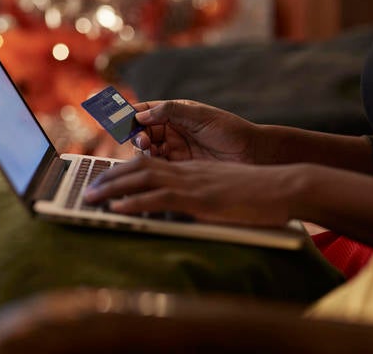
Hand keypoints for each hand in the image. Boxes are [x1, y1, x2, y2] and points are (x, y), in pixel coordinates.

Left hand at [84, 156, 305, 226]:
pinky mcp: (200, 198)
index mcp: (193, 171)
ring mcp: (193, 183)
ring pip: (142, 179)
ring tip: (91, 198)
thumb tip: (193, 208)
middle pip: (139, 167)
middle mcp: (189, 172)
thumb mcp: (227, 193)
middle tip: (89, 189)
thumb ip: (207, 196)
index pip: (151, 164)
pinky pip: (160, 198)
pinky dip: (135, 202)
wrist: (283, 186)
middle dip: (109, 177)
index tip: (107, 179)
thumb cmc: (261, 193)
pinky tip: (118, 208)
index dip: (125, 170)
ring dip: (112, 188)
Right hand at [132, 100, 258, 162]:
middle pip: (140, 132)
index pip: (144, 110)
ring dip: (142, 151)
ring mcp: (174, 149)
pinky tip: (153, 167)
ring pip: (145, 151)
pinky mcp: (178, 168)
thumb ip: (171, 112)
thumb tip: (140, 114)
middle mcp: (171, 130)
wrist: (252, 155)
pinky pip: (157, 167)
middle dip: (136, 135)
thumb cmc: (231, 131)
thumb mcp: (201, 116)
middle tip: (142, 141)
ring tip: (149, 152)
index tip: (118, 119)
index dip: (129, 114)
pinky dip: (150, 167)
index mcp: (175, 112)